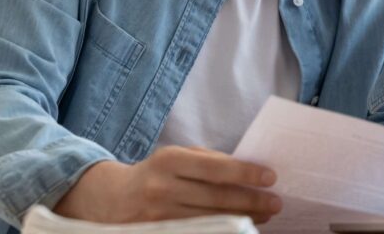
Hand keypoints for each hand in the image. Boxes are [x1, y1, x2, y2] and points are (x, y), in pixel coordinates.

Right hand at [53, 146, 281, 224]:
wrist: (107, 200)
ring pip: (209, 221)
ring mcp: (157, 218)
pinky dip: (220, 233)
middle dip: (251, 202)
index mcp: (169, 161)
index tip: (270, 177)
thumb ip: (207, 161)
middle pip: (216, 198)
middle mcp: (162, 189)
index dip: (245, 173)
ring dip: (242, 220)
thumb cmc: (154, 174)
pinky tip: (238, 230)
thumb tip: (247, 169)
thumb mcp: (175, 157)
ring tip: (265, 217)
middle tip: (276, 203)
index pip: (215, 168)